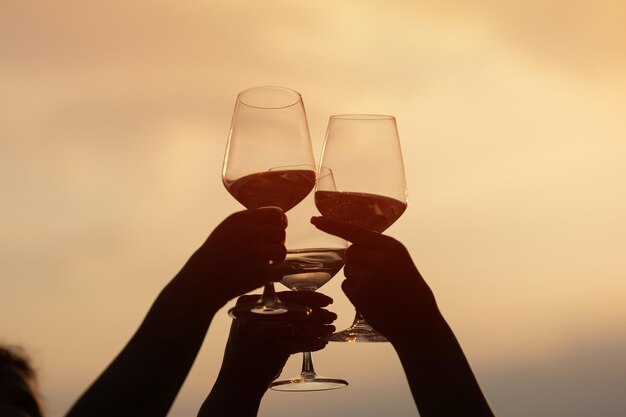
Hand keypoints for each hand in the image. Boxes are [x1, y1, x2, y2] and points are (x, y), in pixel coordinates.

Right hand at [175, 207, 287, 311]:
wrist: (202, 281)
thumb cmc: (216, 254)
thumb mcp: (228, 228)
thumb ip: (252, 220)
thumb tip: (281, 218)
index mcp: (241, 219)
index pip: (276, 214)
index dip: (279, 223)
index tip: (274, 230)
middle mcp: (250, 233)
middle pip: (281, 232)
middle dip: (275, 241)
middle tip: (265, 250)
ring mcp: (256, 253)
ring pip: (282, 251)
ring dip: (276, 259)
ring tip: (264, 263)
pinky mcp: (261, 273)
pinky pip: (279, 271)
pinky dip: (273, 275)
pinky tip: (262, 275)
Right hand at [214, 291, 335, 394]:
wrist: (237, 380)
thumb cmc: (249, 349)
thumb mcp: (252, 323)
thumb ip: (272, 310)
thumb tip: (308, 302)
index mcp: (248, 303)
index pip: (285, 296)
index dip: (310, 297)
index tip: (326, 300)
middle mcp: (254, 314)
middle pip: (295, 309)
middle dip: (318, 312)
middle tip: (332, 315)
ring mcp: (263, 331)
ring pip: (300, 325)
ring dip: (319, 327)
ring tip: (330, 329)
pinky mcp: (273, 349)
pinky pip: (300, 343)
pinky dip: (313, 343)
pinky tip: (322, 343)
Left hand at [311, 216, 441, 343]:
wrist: (418, 322)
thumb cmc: (410, 291)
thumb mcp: (400, 261)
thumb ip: (379, 250)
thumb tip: (352, 247)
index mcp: (392, 246)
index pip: (355, 231)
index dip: (333, 225)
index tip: (315, 220)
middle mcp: (380, 258)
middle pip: (350, 252)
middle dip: (357, 261)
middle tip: (376, 276)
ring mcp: (369, 277)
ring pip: (347, 269)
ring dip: (356, 278)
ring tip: (378, 290)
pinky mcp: (361, 294)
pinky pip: (346, 286)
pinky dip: (354, 292)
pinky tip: (372, 299)